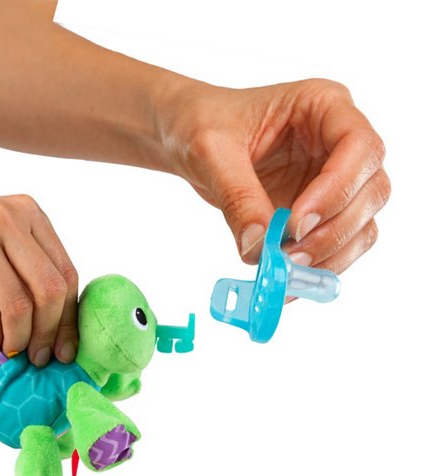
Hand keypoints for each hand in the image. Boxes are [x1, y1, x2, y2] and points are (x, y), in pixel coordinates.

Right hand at [0, 193, 77, 365]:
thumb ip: (28, 266)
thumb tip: (57, 324)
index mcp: (28, 212)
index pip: (67, 272)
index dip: (70, 316)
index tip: (68, 346)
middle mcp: (9, 218)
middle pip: (51, 289)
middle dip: (52, 332)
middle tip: (45, 357)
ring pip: (22, 305)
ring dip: (23, 339)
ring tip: (18, 353)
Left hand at [160, 78, 390, 270]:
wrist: (189, 139)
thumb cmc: (202, 124)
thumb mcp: (212, 152)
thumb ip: (238, 197)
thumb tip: (259, 248)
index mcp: (323, 106)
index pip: (359, 146)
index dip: (337, 189)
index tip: (297, 223)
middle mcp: (337, 144)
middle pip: (371, 191)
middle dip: (334, 231)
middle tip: (290, 259)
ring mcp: (331, 181)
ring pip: (362, 225)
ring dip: (330, 256)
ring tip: (285, 273)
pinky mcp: (317, 213)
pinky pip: (336, 246)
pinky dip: (317, 268)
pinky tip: (288, 283)